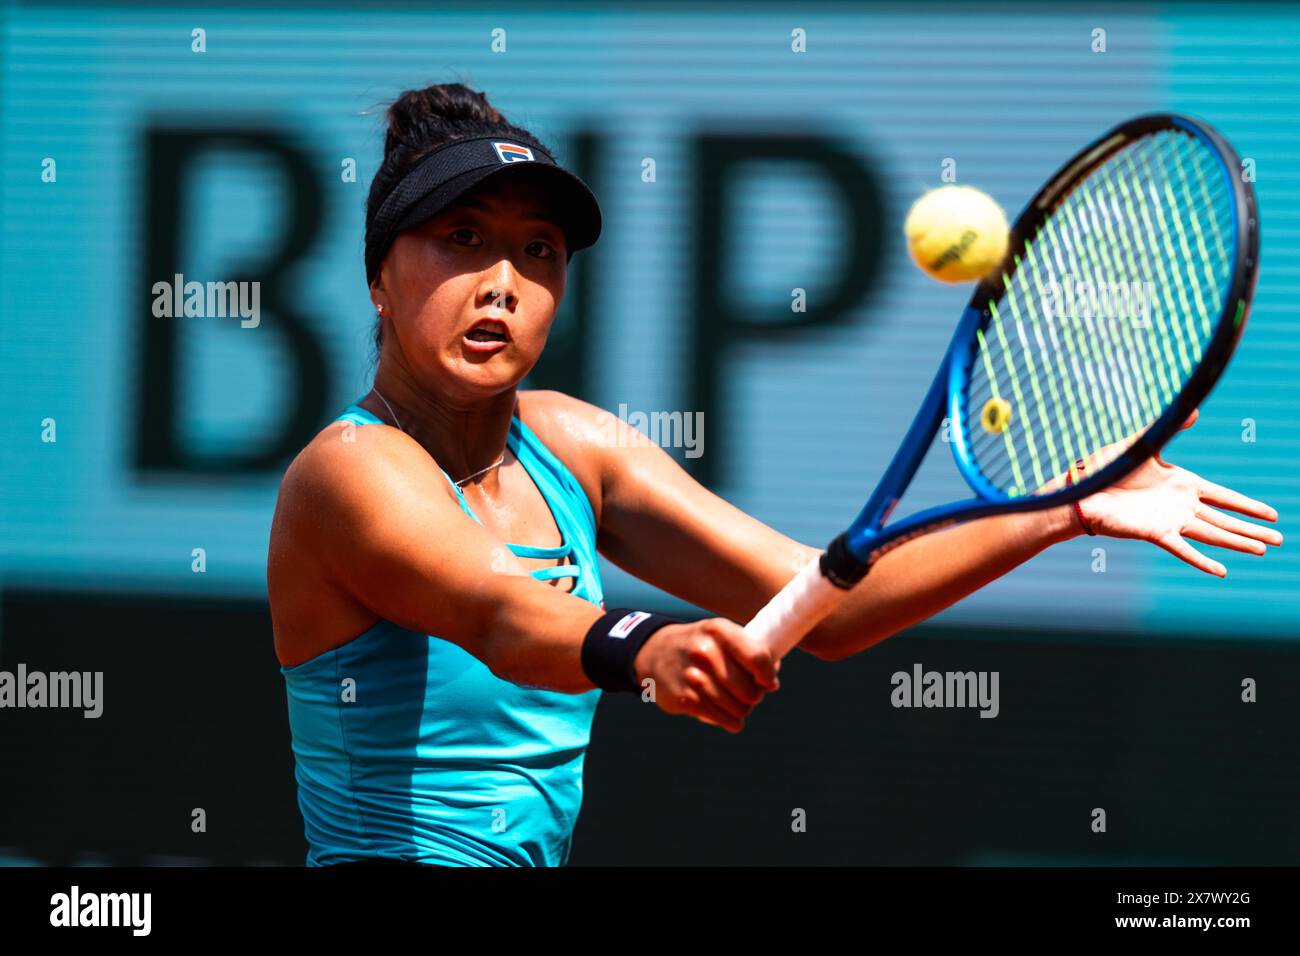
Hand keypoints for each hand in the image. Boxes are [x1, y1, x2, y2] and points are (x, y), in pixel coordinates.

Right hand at [633, 618, 779, 732]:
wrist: (655, 653)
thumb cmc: (701, 646)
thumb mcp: (722, 636)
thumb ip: (751, 652)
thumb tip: (772, 682)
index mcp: (719, 631)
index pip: (758, 658)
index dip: (768, 676)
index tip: (767, 682)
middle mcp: (705, 651)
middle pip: (750, 691)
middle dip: (754, 696)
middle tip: (747, 693)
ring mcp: (693, 676)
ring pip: (738, 709)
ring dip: (741, 710)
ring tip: (734, 702)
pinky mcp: (685, 699)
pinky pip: (722, 719)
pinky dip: (729, 721)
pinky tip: (726, 714)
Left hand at [1077, 409, 1282, 575]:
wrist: (1081, 490)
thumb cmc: (1107, 468)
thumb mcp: (1143, 444)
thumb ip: (1170, 427)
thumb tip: (1195, 408)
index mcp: (1183, 483)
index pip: (1224, 496)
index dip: (1248, 505)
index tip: (1272, 514)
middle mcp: (1182, 505)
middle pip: (1225, 519)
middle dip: (1252, 529)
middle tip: (1280, 539)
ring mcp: (1170, 520)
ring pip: (1212, 534)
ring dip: (1237, 542)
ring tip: (1262, 549)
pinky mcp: (1156, 533)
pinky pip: (1183, 549)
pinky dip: (1202, 560)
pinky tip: (1221, 571)